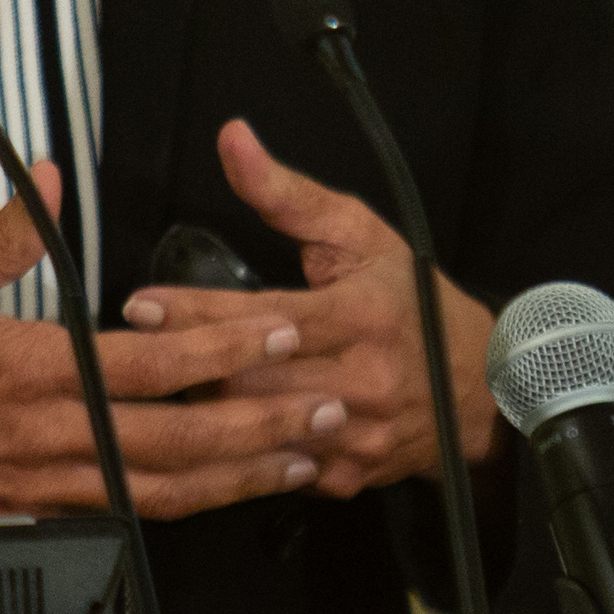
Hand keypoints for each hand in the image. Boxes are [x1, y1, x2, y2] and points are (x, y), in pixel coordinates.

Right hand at [0, 159, 349, 520]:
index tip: (280, 331)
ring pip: (159, 489)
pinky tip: (209, 501)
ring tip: (293, 461)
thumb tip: (44, 183)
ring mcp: (37, 485)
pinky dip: (173, 509)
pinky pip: (115, 517)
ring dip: (234, 476)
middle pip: (177, 438)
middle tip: (322, 409)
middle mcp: (43, 435)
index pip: (151, 362)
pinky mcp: (24, 514)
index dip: (227, 349)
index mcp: (26, 369)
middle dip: (260, 424)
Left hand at [123, 120, 503, 499]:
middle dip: (187, 364)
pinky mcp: (348, 474)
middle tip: (134, 351)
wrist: (480, 385)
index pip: (264, 316)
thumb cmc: (412, 302)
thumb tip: (233, 140)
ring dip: (204, 410)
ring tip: (158, 390)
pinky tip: (206, 435)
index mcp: (361, 316)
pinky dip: (238, 449)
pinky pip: (275, 466)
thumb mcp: (358, 234)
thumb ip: (287, 193)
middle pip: (250, 379)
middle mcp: (361, 380)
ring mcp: (355, 434)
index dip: (196, 311)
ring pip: (256, 429)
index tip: (142, 305)